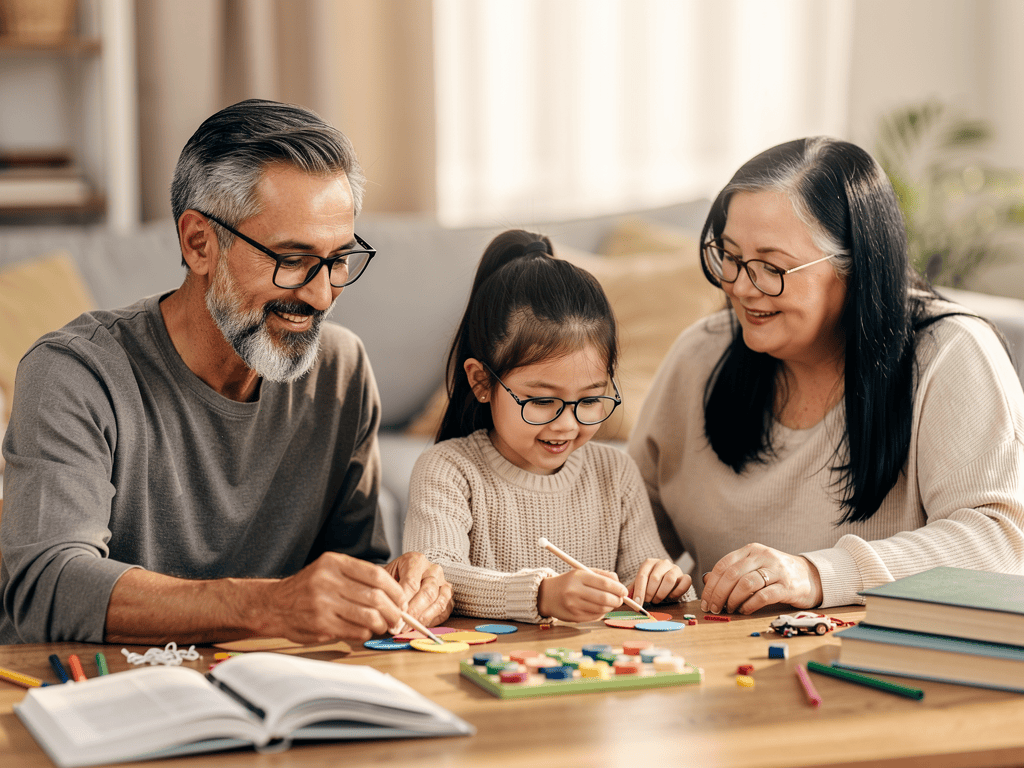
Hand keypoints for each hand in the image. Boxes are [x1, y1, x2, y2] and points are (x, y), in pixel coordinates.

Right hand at [257, 552, 406, 643]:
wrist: (274, 605)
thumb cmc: (308, 588)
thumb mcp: (328, 569)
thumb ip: (356, 576)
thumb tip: (393, 593)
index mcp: (334, 563)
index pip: (376, 575)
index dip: (395, 590)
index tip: (401, 598)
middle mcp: (328, 581)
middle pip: (376, 597)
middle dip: (393, 610)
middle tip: (397, 617)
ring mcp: (323, 603)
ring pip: (368, 616)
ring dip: (382, 624)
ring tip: (383, 626)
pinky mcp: (321, 625)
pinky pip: (355, 630)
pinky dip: (366, 633)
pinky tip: (365, 631)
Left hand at [384, 552, 453, 628]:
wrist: (405, 574)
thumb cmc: (394, 576)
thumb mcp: (386, 577)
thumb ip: (388, 590)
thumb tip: (389, 612)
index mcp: (417, 561)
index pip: (412, 583)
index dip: (403, 601)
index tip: (395, 615)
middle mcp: (433, 570)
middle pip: (427, 593)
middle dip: (413, 612)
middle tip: (400, 626)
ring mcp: (444, 582)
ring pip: (438, 602)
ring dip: (423, 618)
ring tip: (408, 628)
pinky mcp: (448, 596)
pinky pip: (444, 610)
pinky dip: (432, 620)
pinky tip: (419, 625)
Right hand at [537, 568, 626, 622]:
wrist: (546, 595)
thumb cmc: (569, 582)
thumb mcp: (582, 572)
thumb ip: (602, 575)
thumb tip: (619, 584)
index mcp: (578, 577)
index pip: (605, 583)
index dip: (618, 588)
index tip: (624, 590)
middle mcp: (575, 591)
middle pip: (605, 599)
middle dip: (617, 600)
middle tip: (620, 598)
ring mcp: (574, 606)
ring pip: (602, 609)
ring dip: (611, 607)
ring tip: (610, 602)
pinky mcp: (574, 617)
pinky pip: (595, 616)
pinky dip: (602, 612)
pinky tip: (599, 608)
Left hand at [628, 558, 691, 604]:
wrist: (668, 583)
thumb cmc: (651, 585)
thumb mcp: (641, 584)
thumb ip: (633, 589)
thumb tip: (624, 597)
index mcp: (649, 563)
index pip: (642, 575)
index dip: (639, 591)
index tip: (637, 603)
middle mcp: (663, 563)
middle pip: (655, 578)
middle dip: (650, 593)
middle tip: (648, 601)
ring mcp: (675, 568)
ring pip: (669, 580)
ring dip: (661, 593)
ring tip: (657, 600)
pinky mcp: (685, 576)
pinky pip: (684, 583)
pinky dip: (677, 592)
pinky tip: (670, 597)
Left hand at [700, 543, 822, 614]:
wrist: (811, 576)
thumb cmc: (777, 574)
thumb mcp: (754, 567)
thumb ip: (733, 573)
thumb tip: (706, 582)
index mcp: (751, 550)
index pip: (723, 565)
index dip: (711, 584)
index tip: (705, 600)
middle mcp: (763, 556)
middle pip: (732, 575)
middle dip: (718, 594)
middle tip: (714, 608)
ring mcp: (777, 570)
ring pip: (746, 584)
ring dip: (733, 600)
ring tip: (729, 609)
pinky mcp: (788, 586)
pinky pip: (763, 596)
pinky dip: (749, 605)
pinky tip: (744, 611)